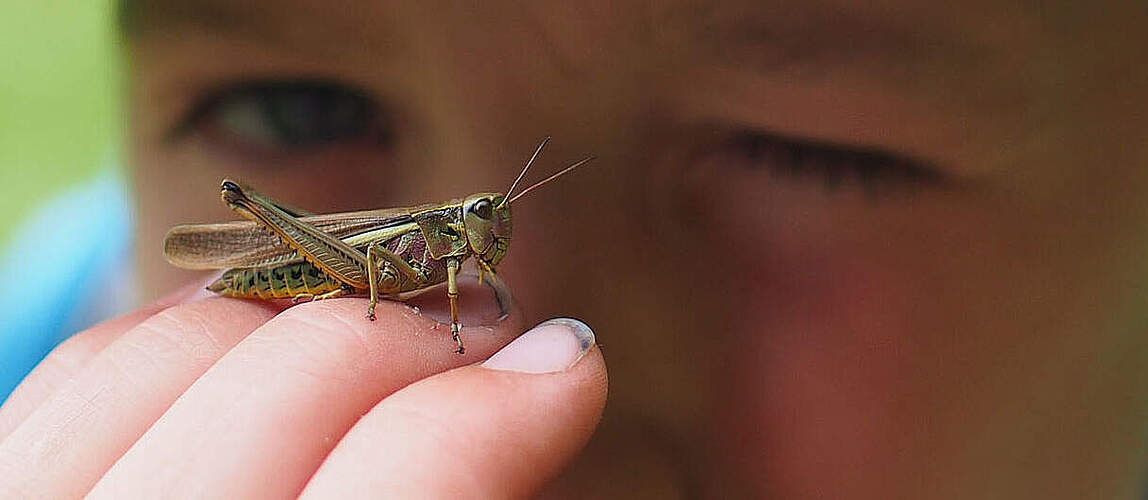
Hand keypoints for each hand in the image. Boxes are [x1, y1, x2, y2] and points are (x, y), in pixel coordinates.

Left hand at [0, 282, 606, 497]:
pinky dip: (199, 331)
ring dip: (313, 315)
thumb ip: (461, 488)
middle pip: (300, 375)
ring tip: (385, 342)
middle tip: (485, 342)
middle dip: (420, 332)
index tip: (567, 365)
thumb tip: (551, 370)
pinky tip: (268, 348)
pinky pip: (93, 361)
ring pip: (192, 339)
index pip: (410, 474)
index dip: (507, 403)